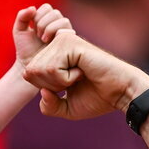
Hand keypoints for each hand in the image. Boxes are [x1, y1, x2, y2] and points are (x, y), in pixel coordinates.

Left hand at [13, 3, 73, 69]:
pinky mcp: (70, 41)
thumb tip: (33, 8)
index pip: (46, 8)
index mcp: (46, 19)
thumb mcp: (19, 31)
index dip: (38, 16)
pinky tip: (50, 44)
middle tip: (38, 36)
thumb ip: (22, 17)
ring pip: (63, 20)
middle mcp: (57, 24)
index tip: (32, 29)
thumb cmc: (25, 49)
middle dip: (44, 23)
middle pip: (55, 13)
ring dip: (51, 29)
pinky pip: (68, 30)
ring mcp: (64, 32)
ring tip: (43, 40)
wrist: (30, 66)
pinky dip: (57, 34)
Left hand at [23, 31, 148, 120]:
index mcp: (54, 55)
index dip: (46, 89)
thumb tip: (42, 91)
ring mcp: (63, 40)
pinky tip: (82, 72)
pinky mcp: (70, 42)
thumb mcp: (65, 108)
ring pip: (40, 69)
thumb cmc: (97, 99)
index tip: (69, 86)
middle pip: (30, 71)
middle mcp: (56, 44)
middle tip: (75, 82)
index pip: (29, 74)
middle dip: (51, 86)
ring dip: (59, 82)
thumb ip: (48, 105)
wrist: (120, 94)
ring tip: (79, 76)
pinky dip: (66, 79)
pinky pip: (52, 68)